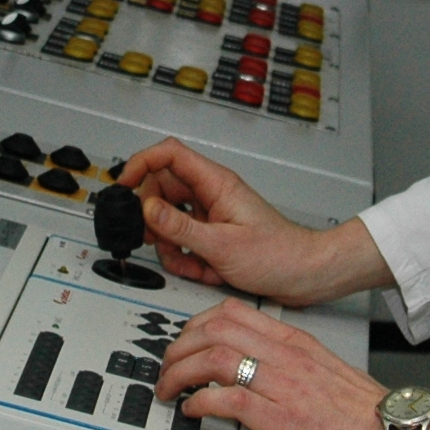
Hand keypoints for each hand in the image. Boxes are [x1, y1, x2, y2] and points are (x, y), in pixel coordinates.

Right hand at [114, 139, 391, 308]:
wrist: (305, 275)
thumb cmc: (278, 255)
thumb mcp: (221, 245)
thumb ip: (180, 227)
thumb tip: (147, 210)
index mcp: (215, 184)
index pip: (169, 154)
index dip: (141, 164)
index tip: (123, 185)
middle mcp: (211, 195)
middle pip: (163, 191)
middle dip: (153, 217)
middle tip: (155, 237)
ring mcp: (211, 216)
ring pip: (170, 220)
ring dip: (170, 244)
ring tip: (187, 259)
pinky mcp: (214, 237)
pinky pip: (184, 242)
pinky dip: (186, 259)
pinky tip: (202, 270)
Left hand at [157, 302, 429, 429]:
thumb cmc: (362, 410)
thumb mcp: (322, 367)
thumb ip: (286, 359)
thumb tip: (250, 363)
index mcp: (294, 341)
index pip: (230, 313)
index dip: (193, 326)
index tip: (182, 343)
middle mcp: (285, 357)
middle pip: (213, 331)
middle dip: (177, 348)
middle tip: (166, 368)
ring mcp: (282, 387)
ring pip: (214, 359)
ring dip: (179, 374)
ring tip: (168, 390)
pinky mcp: (282, 421)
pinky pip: (228, 400)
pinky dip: (200, 403)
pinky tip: (192, 411)